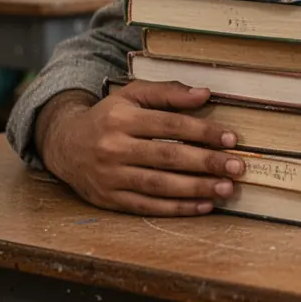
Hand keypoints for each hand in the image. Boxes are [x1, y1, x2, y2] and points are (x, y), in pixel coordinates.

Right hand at [35, 81, 243, 216]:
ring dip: (196, 189)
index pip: (170, 125)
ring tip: (226, 189)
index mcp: (121, 118)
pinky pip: (147, 207)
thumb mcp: (132, 95)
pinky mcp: (108, 199)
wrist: (63, 144)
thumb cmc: (108, 116)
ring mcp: (110, 177)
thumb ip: (167, 92)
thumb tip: (204, 94)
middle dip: (206, 163)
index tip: (232, 139)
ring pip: (159, 185)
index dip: (203, 132)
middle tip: (237, 167)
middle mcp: (113, 148)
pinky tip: (203, 206)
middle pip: (167, 157)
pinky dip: (177, 209)